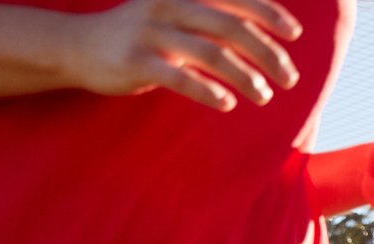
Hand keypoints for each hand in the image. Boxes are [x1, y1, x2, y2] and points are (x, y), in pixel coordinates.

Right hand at [65, 0, 301, 110]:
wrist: (79, 46)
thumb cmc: (142, 35)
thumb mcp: (177, 18)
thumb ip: (213, 21)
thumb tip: (262, 33)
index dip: (268, 13)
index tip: (294, 35)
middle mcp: (168, 5)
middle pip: (231, 27)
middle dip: (267, 53)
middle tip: (290, 78)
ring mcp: (151, 32)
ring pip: (212, 53)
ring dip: (246, 77)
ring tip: (264, 96)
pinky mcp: (136, 61)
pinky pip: (180, 78)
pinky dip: (208, 91)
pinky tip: (227, 103)